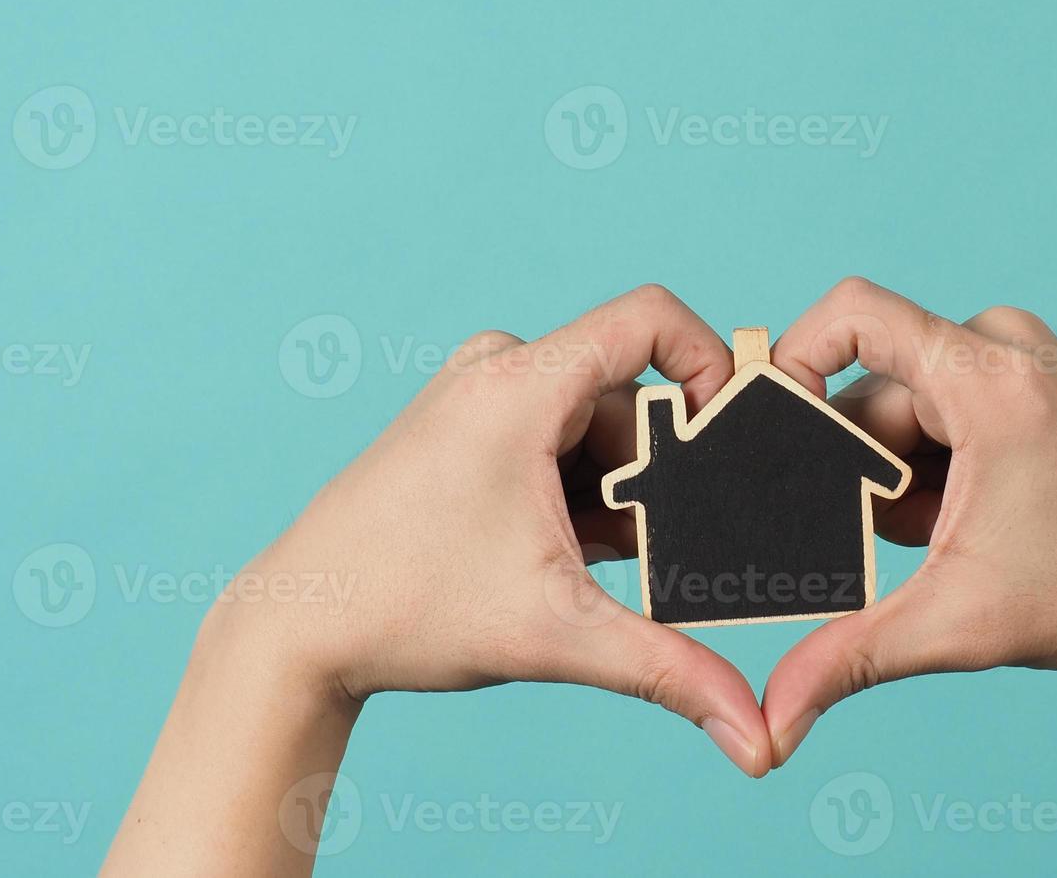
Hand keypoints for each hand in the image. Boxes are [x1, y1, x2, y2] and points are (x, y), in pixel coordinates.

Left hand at [214, 284, 771, 775]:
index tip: (731, 439)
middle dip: (660, 472)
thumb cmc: (407, 610)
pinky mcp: (468, 424)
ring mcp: (479, 395)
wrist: (299, 628)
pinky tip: (573, 555)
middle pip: (632, 394)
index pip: (652, 319)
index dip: (713, 363)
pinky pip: (560, 436)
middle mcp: (499, 371)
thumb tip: (756, 737)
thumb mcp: (557, 635)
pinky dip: (584, 491)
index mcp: (519, 386)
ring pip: (598, 424)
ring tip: (599, 563)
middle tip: (654, 550)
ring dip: (620, 491)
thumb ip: (669, 671)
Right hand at [759, 278, 1056, 874]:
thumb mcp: (957, 625)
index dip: (792, 357)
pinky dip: (927, 468)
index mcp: (991, 382)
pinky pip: (938, 409)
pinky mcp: (1029, 380)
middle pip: (872, 389)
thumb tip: (772, 719)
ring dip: (895, 476)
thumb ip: (849, 658)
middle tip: (892, 538)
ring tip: (942, 540)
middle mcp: (1007, 348)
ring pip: (902, 406)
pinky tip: (960, 524)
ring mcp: (1023, 360)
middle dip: (858, 468)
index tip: (771, 429)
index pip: (855, 315)